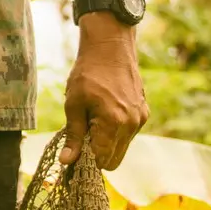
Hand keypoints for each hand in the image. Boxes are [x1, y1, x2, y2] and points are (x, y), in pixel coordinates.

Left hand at [60, 14, 147, 169]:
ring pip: (121, 148)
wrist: (110, 47)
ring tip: (90, 124)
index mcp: (114, 122)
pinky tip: (102, 116)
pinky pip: (128, 135)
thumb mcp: (74, 104)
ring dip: (105, 144)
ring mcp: (140, 118)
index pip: (102, 159)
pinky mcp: (143, 113)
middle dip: (96, 156)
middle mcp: (132, 124)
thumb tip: (67, 162)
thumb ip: (73, 135)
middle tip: (79, 141)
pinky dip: (115, 134)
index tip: (72, 155)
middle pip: (114, 160)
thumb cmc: (88, 73)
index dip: (85, 161)